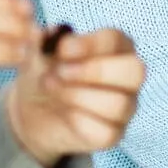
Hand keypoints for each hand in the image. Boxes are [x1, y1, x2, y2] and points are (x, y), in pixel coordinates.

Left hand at [4, 28, 145, 167]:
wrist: (32, 111)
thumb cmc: (45, 73)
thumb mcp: (37, 54)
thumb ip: (41, 41)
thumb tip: (44, 32)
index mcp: (115, 49)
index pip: (117, 40)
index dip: (92, 44)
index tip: (63, 48)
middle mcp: (127, 78)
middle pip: (135, 71)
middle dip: (95, 71)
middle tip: (60, 72)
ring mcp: (124, 108)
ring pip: (119, 103)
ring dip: (79, 95)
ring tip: (51, 88)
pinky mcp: (112, 135)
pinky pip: (106, 131)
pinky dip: (79, 120)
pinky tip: (63, 112)